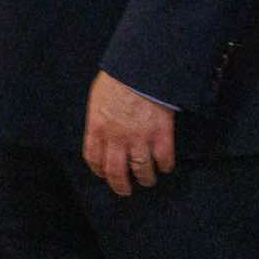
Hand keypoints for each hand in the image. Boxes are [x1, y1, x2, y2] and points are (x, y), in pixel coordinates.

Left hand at [82, 71, 175, 196]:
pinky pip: (164, 160)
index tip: (104, 175)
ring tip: (148, 180)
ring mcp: (139, 139)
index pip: (93, 158)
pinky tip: (165, 166)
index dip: (99, 170)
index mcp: (97, 127)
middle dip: (120, 186)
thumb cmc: (119, 77)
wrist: (142, 68)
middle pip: (116, 172)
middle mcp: (116, 138)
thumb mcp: (98, 97)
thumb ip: (99, 117)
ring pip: (141, 171)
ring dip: (145, 179)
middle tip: (125, 190)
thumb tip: (102, 129)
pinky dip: (165, 166)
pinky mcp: (161, 136)